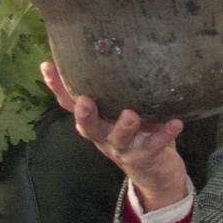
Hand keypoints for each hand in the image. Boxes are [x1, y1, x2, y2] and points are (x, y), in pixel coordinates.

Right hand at [40, 61, 189, 207]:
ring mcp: (124, 148)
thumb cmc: (135, 132)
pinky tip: (176, 122)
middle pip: (89, 127)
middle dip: (85, 115)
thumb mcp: (119, 110)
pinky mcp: (146, 156)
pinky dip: (165, 134)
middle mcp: (104, 136)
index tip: (47, 66)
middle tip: (85, 101)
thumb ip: (114, 90)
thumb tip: (111, 48)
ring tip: (131, 115)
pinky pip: (155, 145)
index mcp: (95, 122)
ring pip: (120, 138)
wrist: (155, 173)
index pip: (70, 104)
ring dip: (124, 126)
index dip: (57, 87)